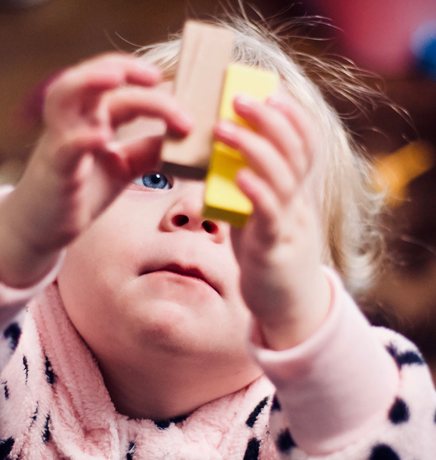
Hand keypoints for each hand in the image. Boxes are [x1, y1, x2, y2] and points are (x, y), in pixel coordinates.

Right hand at [0, 54, 191, 286]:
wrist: (43, 226)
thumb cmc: (83, 191)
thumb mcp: (124, 167)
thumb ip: (149, 150)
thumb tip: (186, 137)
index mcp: (92, 117)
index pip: (120, 89)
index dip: (150, 89)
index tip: (182, 100)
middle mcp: (73, 121)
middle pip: (90, 77)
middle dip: (121, 67)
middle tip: (155, 75)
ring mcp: (60, 142)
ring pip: (63, 96)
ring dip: (88, 80)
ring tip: (117, 77)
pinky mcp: (55, 170)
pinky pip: (64, 147)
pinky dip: (82, 138)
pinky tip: (102, 137)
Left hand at [213, 93, 330, 349]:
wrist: (286, 305)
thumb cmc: (268, 255)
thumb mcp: (259, 216)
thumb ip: (247, 190)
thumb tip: (218, 163)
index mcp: (295, 192)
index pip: (305, 143)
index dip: (292, 114)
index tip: (270, 89)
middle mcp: (298, 203)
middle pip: (294, 151)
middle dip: (269, 119)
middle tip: (239, 97)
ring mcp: (289, 225)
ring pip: (282, 178)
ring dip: (253, 148)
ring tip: (224, 127)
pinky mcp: (274, 249)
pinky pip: (269, 216)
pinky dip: (256, 192)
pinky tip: (238, 176)